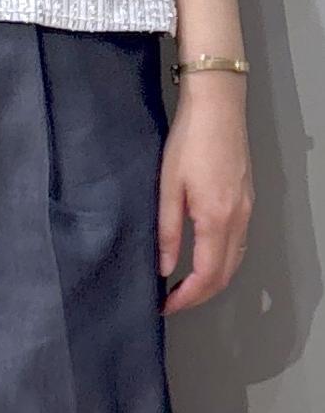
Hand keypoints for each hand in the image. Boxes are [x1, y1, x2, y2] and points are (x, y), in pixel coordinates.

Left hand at [157, 75, 253, 313]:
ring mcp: (247, 210)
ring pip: (236, 260)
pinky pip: (239, 242)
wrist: (217, 106)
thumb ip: (167, 229)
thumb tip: (165, 267)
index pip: (207, 276)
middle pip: (225, 275)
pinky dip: (223, 259)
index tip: (166, 306)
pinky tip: (204, 255)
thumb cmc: (189, 140)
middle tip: (173, 300)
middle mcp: (238, 220)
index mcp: (217, 219)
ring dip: (213, 279)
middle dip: (200, 295)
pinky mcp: (247, 199)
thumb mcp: (168, 185)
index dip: (187, 298)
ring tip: (185, 284)